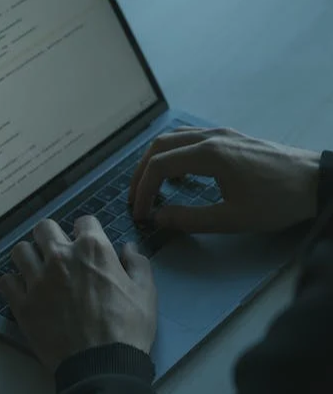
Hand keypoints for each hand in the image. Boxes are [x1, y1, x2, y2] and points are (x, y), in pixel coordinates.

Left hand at [0, 217, 156, 371]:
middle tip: (58, 254)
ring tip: (37, 270)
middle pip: (44, 228)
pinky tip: (24, 292)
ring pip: (20, 250)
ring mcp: (37, 279)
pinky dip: (14, 284)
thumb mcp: (145, 293)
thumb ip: (137, 264)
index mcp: (92, 249)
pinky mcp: (22, 303)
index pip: (83, 221)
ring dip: (29, 257)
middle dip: (52, 237)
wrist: (101, 366)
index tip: (86, 244)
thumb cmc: (127, 329)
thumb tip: (128, 248)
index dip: (87, 231)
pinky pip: (6, 281)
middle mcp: (60, 257)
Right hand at [129, 127, 319, 232]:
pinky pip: (189, 138)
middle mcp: (210, 136)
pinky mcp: (230, 136)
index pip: (159, 166)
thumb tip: (158, 219)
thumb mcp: (232, 219)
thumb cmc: (276, 202)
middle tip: (135, 198)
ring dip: (155, 160)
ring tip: (150, 185)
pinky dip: (173, 153)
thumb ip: (190, 219)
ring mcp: (221, 133)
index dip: (143, 190)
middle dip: (141, 173)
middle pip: (159, 146)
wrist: (317, 181)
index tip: (140, 214)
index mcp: (208, 154)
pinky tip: (179, 173)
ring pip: (173, 138)